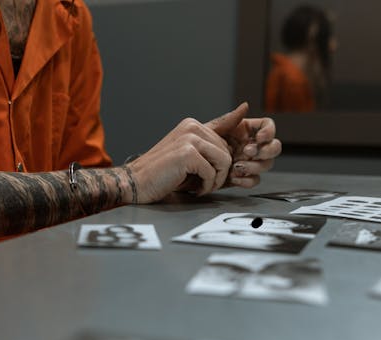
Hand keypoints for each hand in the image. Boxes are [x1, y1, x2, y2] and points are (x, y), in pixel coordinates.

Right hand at [125, 104, 249, 202]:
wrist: (136, 182)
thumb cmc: (162, 175)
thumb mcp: (188, 158)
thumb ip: (208, 149)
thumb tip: (234, 139)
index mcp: (192, 125)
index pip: (223, 127)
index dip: (234, 124)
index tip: (244, 109)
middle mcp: (192, 127)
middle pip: (227, 150)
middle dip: (220, 172)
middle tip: (204, 184)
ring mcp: (189, 139)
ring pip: (224, 161)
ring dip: (215, 180)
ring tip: (200, 187)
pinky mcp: (187, 153)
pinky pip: (212, 173)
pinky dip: (206, 186)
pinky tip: (193, 190)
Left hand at [206, 102, 281, 188]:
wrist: (188, 166)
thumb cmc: (198, 144)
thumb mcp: (211, 130)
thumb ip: (230, 119)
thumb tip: (245, 106)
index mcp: (246, 131)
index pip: (268, 127)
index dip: (268, 132)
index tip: (259, 138)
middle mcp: (252, 146)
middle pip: (274, 147)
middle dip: (265, 150)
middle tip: (248, 152)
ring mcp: (250, 162)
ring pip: (266, 164)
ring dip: (254, 166)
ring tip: (236, 166)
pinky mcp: (243, 177)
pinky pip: (254, 180)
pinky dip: (246, 180)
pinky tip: (233, 177)